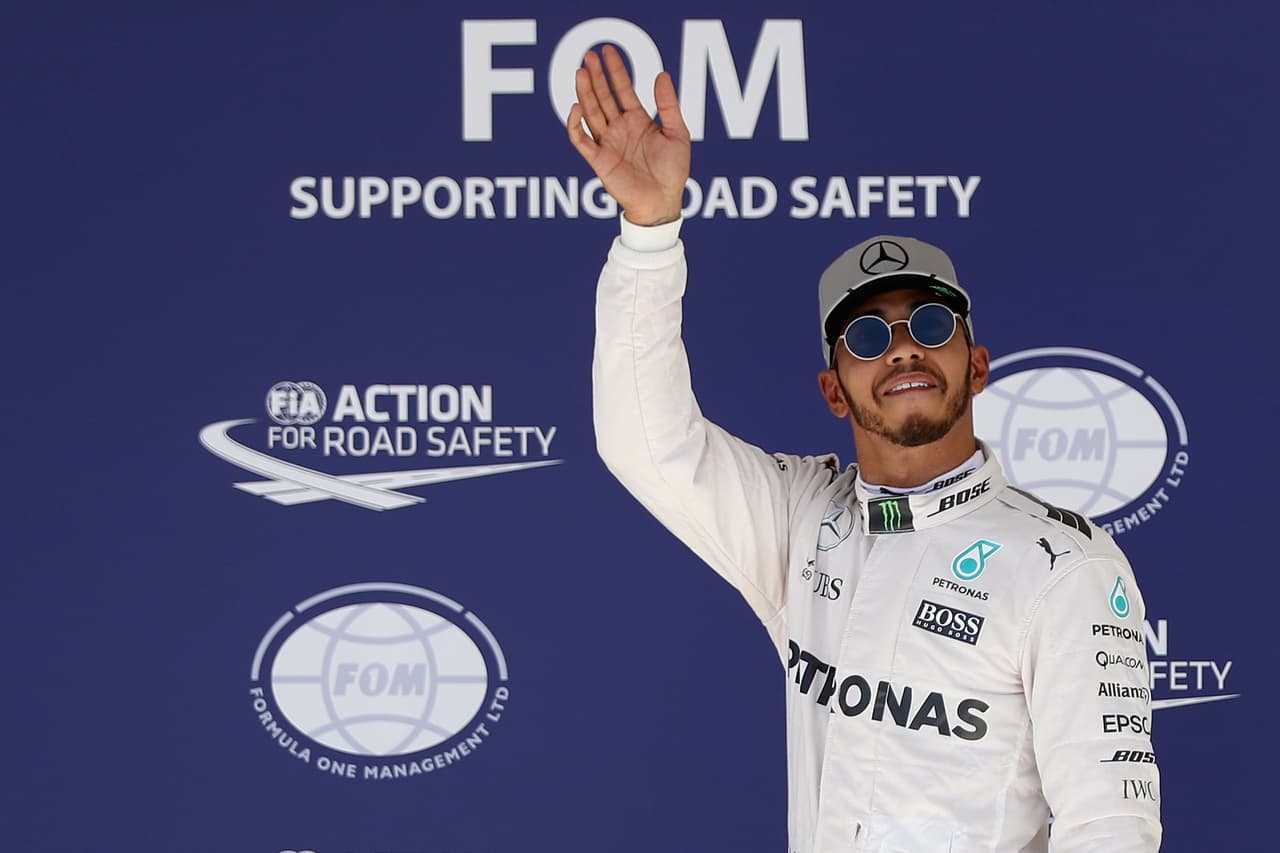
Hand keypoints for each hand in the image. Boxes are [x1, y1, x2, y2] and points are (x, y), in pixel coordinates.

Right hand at [567, 45, 690, 226]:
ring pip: (591, 113)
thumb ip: (667, 105)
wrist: (663, 202)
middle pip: (603, 97)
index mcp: (637, 121)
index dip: (615, 70)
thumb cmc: (673, 172)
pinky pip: (581, 140)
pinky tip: (577, 107)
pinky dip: (576, 124)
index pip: (623, 90)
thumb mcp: (678, 134)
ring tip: (581, 72)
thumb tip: (661, 74)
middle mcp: (619, 129)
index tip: (607, 50)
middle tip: (588, 55)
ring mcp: (607, 143)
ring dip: (585, 92)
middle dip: (596, 76)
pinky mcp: (598, 160)